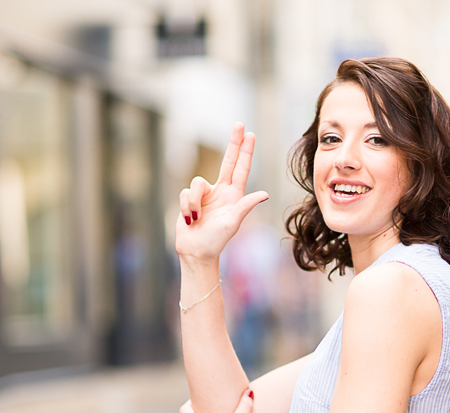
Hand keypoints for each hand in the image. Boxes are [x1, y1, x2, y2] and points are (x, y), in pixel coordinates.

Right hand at [175, 123, 268, 263]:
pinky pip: (185, 194)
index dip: (245, 151)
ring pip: (196, 183)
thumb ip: (245, 205)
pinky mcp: (189, 199)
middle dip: (233, 143)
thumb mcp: (233, 222)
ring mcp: (205, 194)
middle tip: (239, 124)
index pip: (241, 168)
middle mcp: (221, 191)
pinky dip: (186, 208)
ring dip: (194, 202)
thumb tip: (265, 194)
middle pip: (227, 161)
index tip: (250, 134)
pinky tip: (189, 220)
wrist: (196, 252)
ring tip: (196, 218)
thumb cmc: (216, 240)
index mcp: (234, 195)